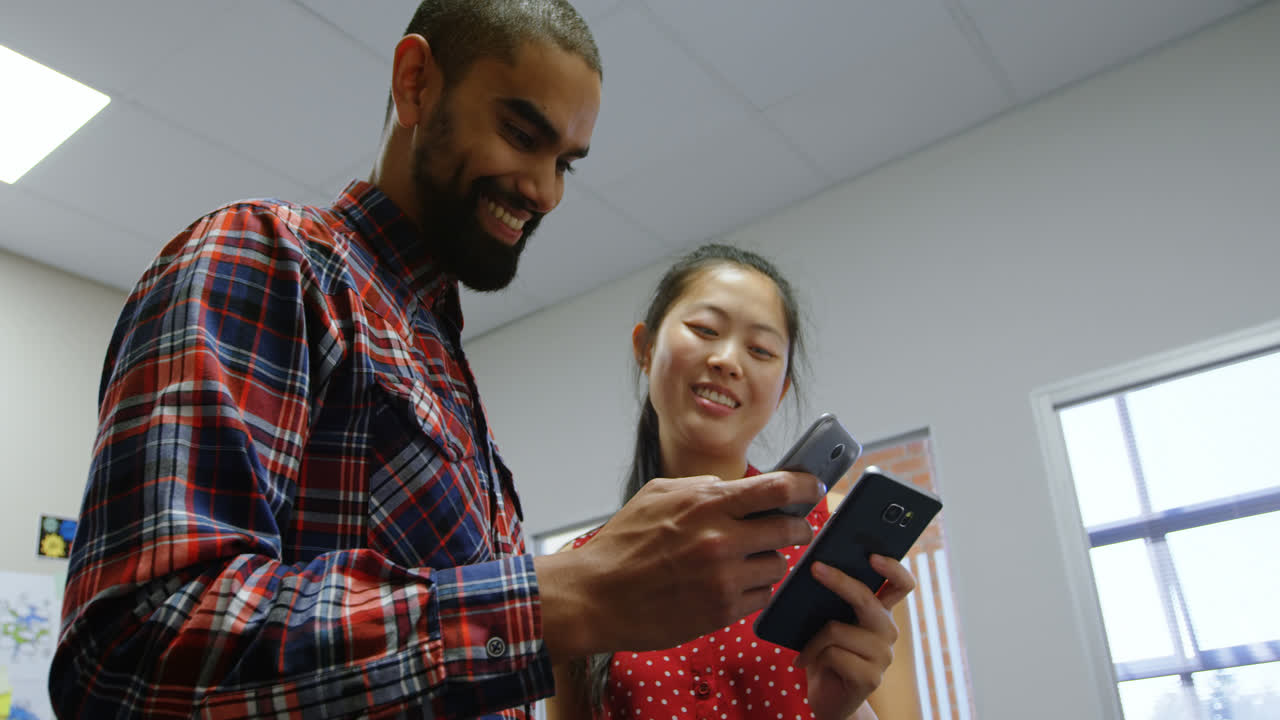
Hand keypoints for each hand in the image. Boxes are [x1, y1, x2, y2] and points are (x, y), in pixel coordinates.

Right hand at [534, 470, 822, 660]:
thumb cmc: (623, 543)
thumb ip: (702, 486)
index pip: (778, 488)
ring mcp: (724, 579)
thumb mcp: (657, 495)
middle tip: (791, 530)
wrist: (596, 596)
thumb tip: (737, 486)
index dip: (805, 486)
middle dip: (796, 529)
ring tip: (744, 561)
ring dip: (768, 562)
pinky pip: (761, 597)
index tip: (813, 488)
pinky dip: (752, 590)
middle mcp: (721, 540)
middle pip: (791, 530)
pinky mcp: (722, 612)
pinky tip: (729, 585)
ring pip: (778, 566)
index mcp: (707, 503)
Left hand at [795, 555, 915, 719]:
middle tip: (815, 568)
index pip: (901, 585)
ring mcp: (883, 656)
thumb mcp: (828, 623)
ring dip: (813, 639)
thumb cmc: (825, 655)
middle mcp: (888, 632)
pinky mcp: (871, 677)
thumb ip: (833, 602)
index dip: (892, 568)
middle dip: (839, 581)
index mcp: (881, 614)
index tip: (872, 554)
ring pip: (837, 629)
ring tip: (804, 650)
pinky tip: (804, 663)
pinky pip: (832, 653)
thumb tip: (818, 571)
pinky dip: (812, 656)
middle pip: (866, 599)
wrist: (826, 699)